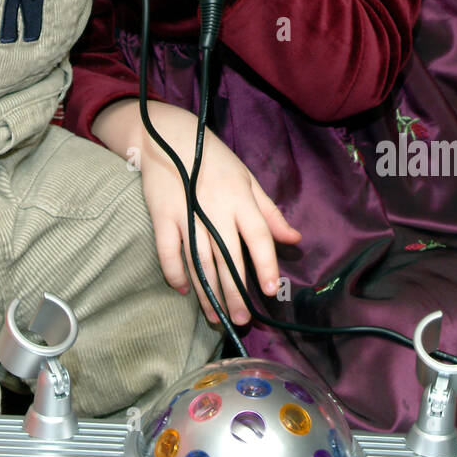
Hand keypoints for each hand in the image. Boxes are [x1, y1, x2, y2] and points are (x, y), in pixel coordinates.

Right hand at [96, 98, 300, 324]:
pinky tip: (184, 290)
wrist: (169, 136)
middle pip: (228, 257)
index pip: (259, 237)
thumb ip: (270, 213)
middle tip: (241, 320)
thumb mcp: (247, 179)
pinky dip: (174, 271)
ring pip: (199, 260)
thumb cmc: (214, 160)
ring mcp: (187, 212)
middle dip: (235, 292)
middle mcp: (215, 208)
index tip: (271, 291)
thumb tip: (294, 239)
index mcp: (241, 199)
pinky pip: (168, 250)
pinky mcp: (162, 215)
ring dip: (207, 291)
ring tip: (216, 317)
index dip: (266, 265)